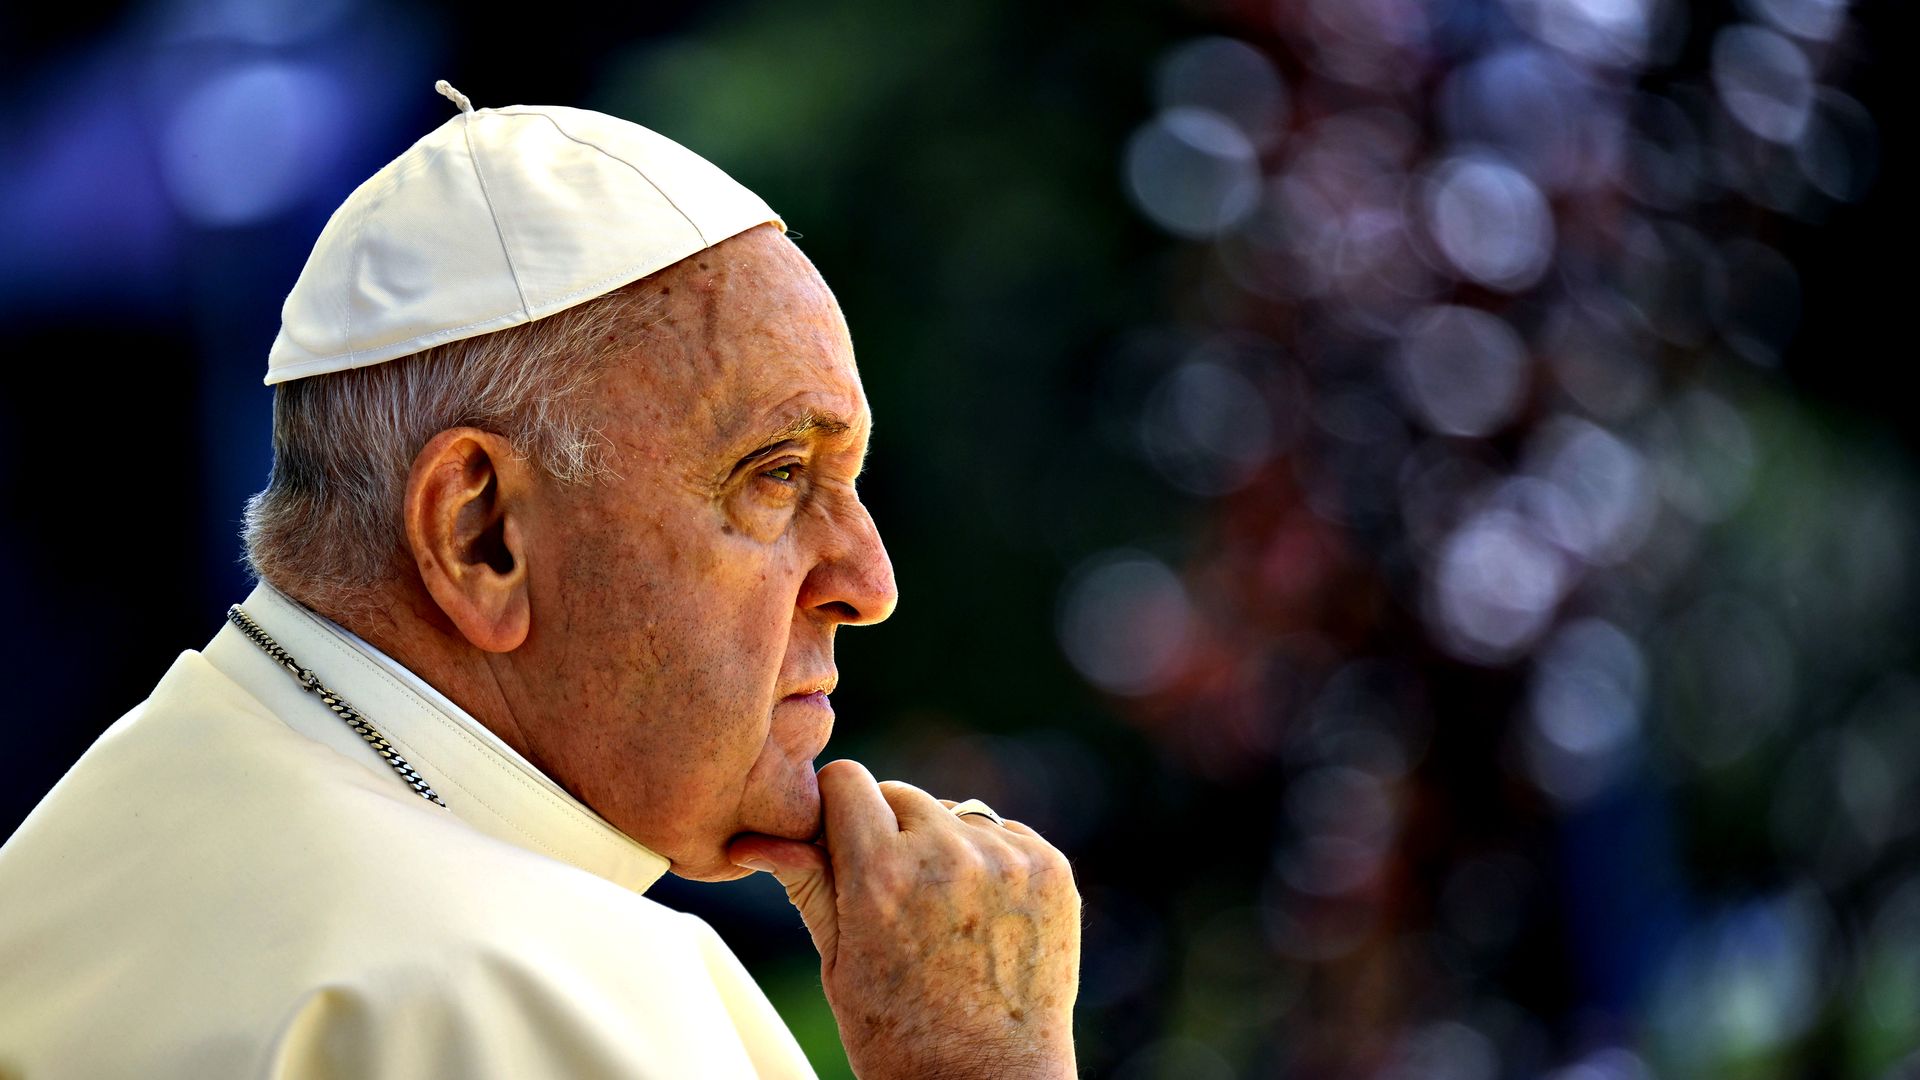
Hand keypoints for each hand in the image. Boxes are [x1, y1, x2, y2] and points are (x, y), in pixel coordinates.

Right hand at [728, 760, 1079, 1079]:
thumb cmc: (901, 1035)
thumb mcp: (838, 963)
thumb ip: (808, 884)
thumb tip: (753, 840)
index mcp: (880, 875)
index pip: (847, 780)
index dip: (837, 808)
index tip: (839, 840)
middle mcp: (947, 856)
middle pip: (901, 794)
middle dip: (889, 830)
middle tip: (893, 894)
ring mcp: (1007, 860)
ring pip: (954, 812)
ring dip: (942, 843)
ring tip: (942, 913)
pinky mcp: (1052, 870)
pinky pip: (1005, 833)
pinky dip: (990, 860)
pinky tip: (982, 915)